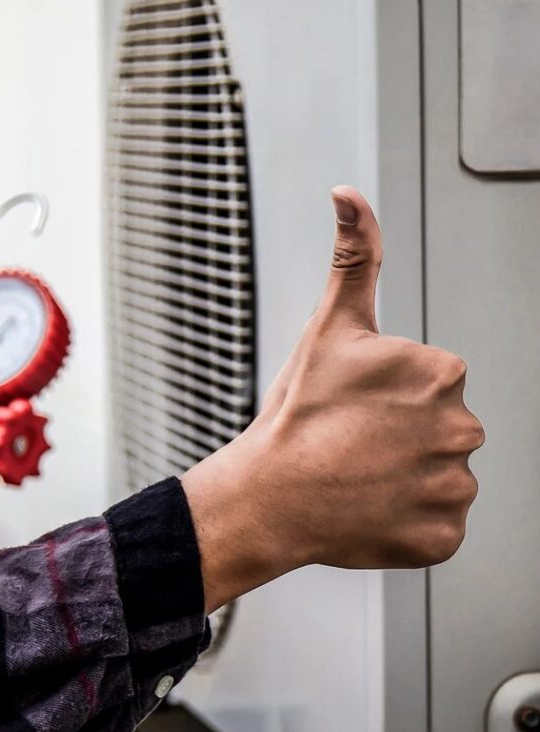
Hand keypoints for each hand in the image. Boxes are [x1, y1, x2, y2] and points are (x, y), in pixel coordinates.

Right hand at [183, 187, 484, 612]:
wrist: (267, 497)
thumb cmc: (296, 413)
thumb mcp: (328, 324)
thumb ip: (354, 255)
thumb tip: (348, 194)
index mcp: (443, 373)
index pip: (432, 382)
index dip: (388, 395)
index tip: (354, 406)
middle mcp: (463, 429)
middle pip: (440, 428)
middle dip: (403, 435)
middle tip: (352, 442)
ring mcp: (454, 488)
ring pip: (440, 476)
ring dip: (406, 478)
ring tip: (358, 476)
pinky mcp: (445, 537)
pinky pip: (437, 524)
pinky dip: (408, 520)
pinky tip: (370, 507)